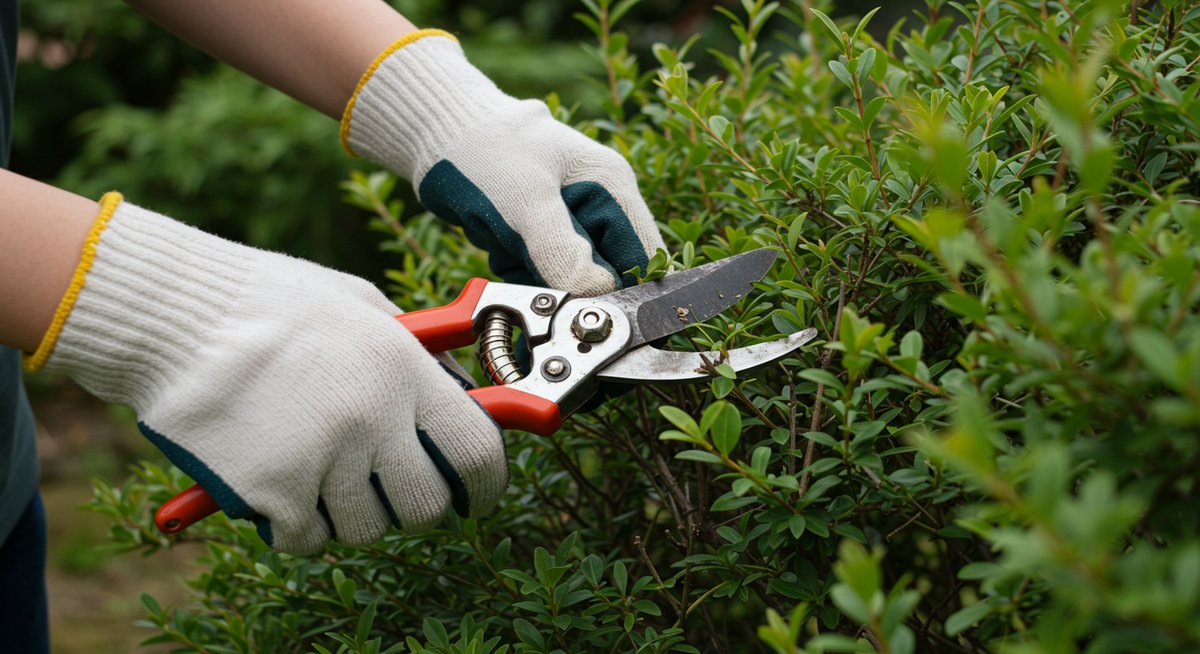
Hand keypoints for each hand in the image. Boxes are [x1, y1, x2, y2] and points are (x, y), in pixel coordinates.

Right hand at [33, 194, 505, 553]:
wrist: (175, 317)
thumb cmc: (267, 302)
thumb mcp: (362, 306)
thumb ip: (416, 355)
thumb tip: (462, 395)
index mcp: (403, 369)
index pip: (477, 450)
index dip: (488, 484)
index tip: (480, 497)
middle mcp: (373, 418)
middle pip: (425, 505)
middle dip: (414, 505)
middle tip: (389, 488)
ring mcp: (324, 459)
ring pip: (366, 529)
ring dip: (350, 513)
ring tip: (320, 472)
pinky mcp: (274, 493)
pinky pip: (307, 540)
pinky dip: (297, 526)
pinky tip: (280, 486)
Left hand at [341, 30, 666, 295]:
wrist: (433, 131)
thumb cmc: (483, 151)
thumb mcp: (525, 202)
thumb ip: (562, 252)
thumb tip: (596, 296)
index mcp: (611, 186)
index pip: (645, 255)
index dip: (627, 290)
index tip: (591, 311)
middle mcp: (598, 203)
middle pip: (607, 272)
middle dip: (570, 284)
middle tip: (531, 268)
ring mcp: (568, 219)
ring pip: (571, 278)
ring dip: (539, 279)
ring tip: (508, 249)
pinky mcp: (539, 233)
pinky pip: (541, 272)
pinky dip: (520, 273)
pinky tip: (500, 249)